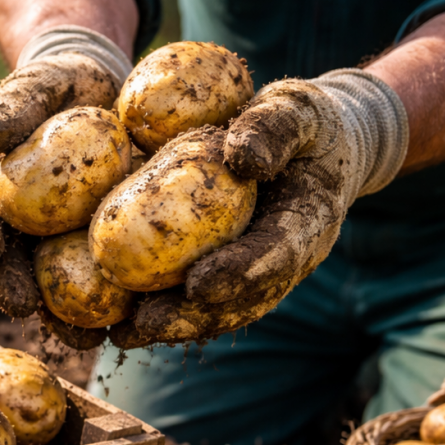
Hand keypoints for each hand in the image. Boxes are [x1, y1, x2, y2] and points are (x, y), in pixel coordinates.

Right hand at [0, 30, 128, 320]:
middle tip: (20, 304)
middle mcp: (13, 225)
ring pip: (50, 286)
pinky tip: (130, 323)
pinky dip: (114, 306)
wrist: (106, 94)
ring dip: (61, 315)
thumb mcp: (40, 83)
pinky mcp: (95, 252)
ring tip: (77, 333)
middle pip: (5, 263)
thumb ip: (17, 103)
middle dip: (10, 287)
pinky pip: (102, 282)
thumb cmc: (62, 86)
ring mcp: (53, 244)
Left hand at [112, 69, 407, 348]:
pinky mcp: (237, 271)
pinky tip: (120, 322)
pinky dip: (165, 312)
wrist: (324, 145)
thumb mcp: (298, 108)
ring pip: (220, 310)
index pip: (278, 254)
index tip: (197, 285)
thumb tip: (241, 156)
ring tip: (122, 336)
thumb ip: (275, 127)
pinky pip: (203, 300)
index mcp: (310, 219)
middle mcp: (288, 257)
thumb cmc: (309, 122)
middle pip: (242, 299)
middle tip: (145, 324)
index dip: (240, 273)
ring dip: (172, 326)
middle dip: (193, 316)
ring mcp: (263, 271)